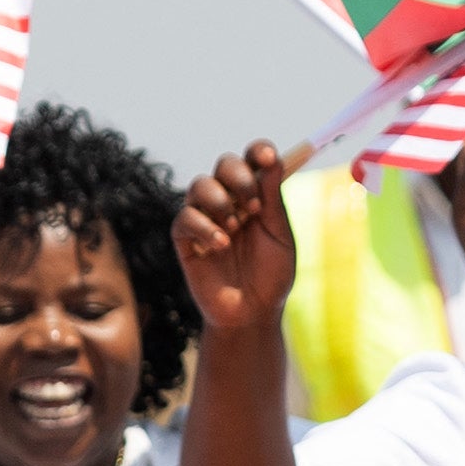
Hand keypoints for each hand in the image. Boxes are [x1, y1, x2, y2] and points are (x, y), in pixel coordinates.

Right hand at [173, 146, 298, 333]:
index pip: (253, 158)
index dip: (258, 151)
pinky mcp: (185, 239)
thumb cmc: (271, 276)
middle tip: (254, 207)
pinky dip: (204, 228)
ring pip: (200, 185)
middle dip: (239, 178)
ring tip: (236, 229)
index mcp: (256, 196)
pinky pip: (185, 217)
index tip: (268, 159)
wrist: (253, 313)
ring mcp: (205, 218)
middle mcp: (229, 201)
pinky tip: (221, 247)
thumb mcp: (279, 236)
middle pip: (224, 164)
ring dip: (221, 202)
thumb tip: (276, 160)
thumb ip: (273, 199)